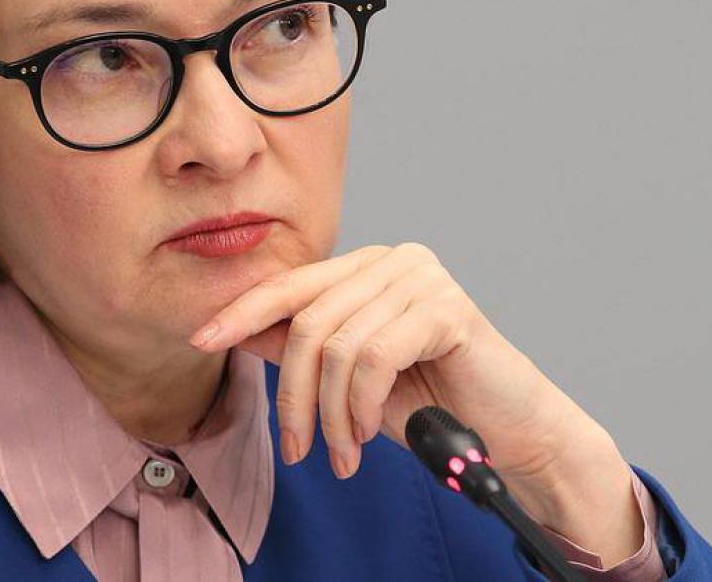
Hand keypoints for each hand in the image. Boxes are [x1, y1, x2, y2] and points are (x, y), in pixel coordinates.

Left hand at [188, 243, 643, 561]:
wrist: (510, 431)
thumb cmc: (430, 399)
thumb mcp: (347, 375)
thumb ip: (299, 345)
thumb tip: (236, 328)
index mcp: (365, 267)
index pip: (290, 285)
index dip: (241, 312)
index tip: (201, 339)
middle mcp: (392, 260)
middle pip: (308, 320)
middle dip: (294, 394)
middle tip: (299, 449)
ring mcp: (421, 278)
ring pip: (337, 345)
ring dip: (332, 413)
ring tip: (343, 452)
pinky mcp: (446, 307)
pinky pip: (373, 357)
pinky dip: (362, 406)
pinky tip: (371, 435)